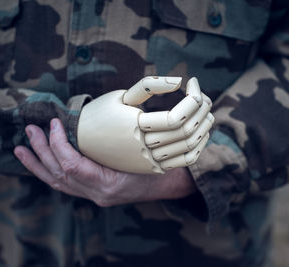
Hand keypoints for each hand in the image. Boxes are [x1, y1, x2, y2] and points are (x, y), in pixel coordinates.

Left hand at [14, 119, 195, 206]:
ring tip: (21, 148)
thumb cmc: (159, 162)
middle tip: (29, 131)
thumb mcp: (143, 146)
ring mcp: (95, 196)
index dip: (59, 144)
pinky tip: (39, 161)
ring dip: (38, 164)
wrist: (169, 183)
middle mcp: (99, 195)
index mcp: (110, 185)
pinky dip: (50, 171)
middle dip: (41, 152)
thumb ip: (121, 131)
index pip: (73, 167)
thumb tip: (116, 99)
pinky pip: (66, 185)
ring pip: (58, 183)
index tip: (54, 123)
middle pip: (60, 175)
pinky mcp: (93, 193)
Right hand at [77, 76, 213, 173]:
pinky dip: (198, 145)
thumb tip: (178, 80)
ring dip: (204, 125)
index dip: (192, 98)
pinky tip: (201, 130)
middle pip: (186, 131)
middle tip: (203, 92)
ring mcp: (149, 162)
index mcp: (134, 128)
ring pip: (189, 147)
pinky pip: (185, 161)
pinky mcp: (153, 168)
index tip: (193, 81)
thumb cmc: (101, 113)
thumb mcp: (122, 95)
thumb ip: (149, 86)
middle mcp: (143, 149)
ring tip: (205, 107)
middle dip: (202, 108)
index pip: (177, 118)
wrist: (83, 143)